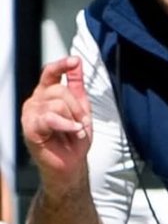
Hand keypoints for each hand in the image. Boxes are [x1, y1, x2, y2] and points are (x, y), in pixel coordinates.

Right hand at [21, 56, 92, 184]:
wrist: (71, 163)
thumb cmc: (73, 138)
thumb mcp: (81, 107)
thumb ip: (76, 85)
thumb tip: (77, 61)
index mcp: (45, 94)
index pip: (50, 73)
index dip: (62, 65)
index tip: (75, 61)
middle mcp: (35, 101)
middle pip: (60, 90)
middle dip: (78, 108)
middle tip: (82, 123)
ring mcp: (30, 114)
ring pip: (57, 104)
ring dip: (74, 119)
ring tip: (75, 131)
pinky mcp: (30, 128)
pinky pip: (51, 118)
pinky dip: (67, 125)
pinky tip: (73, 132)